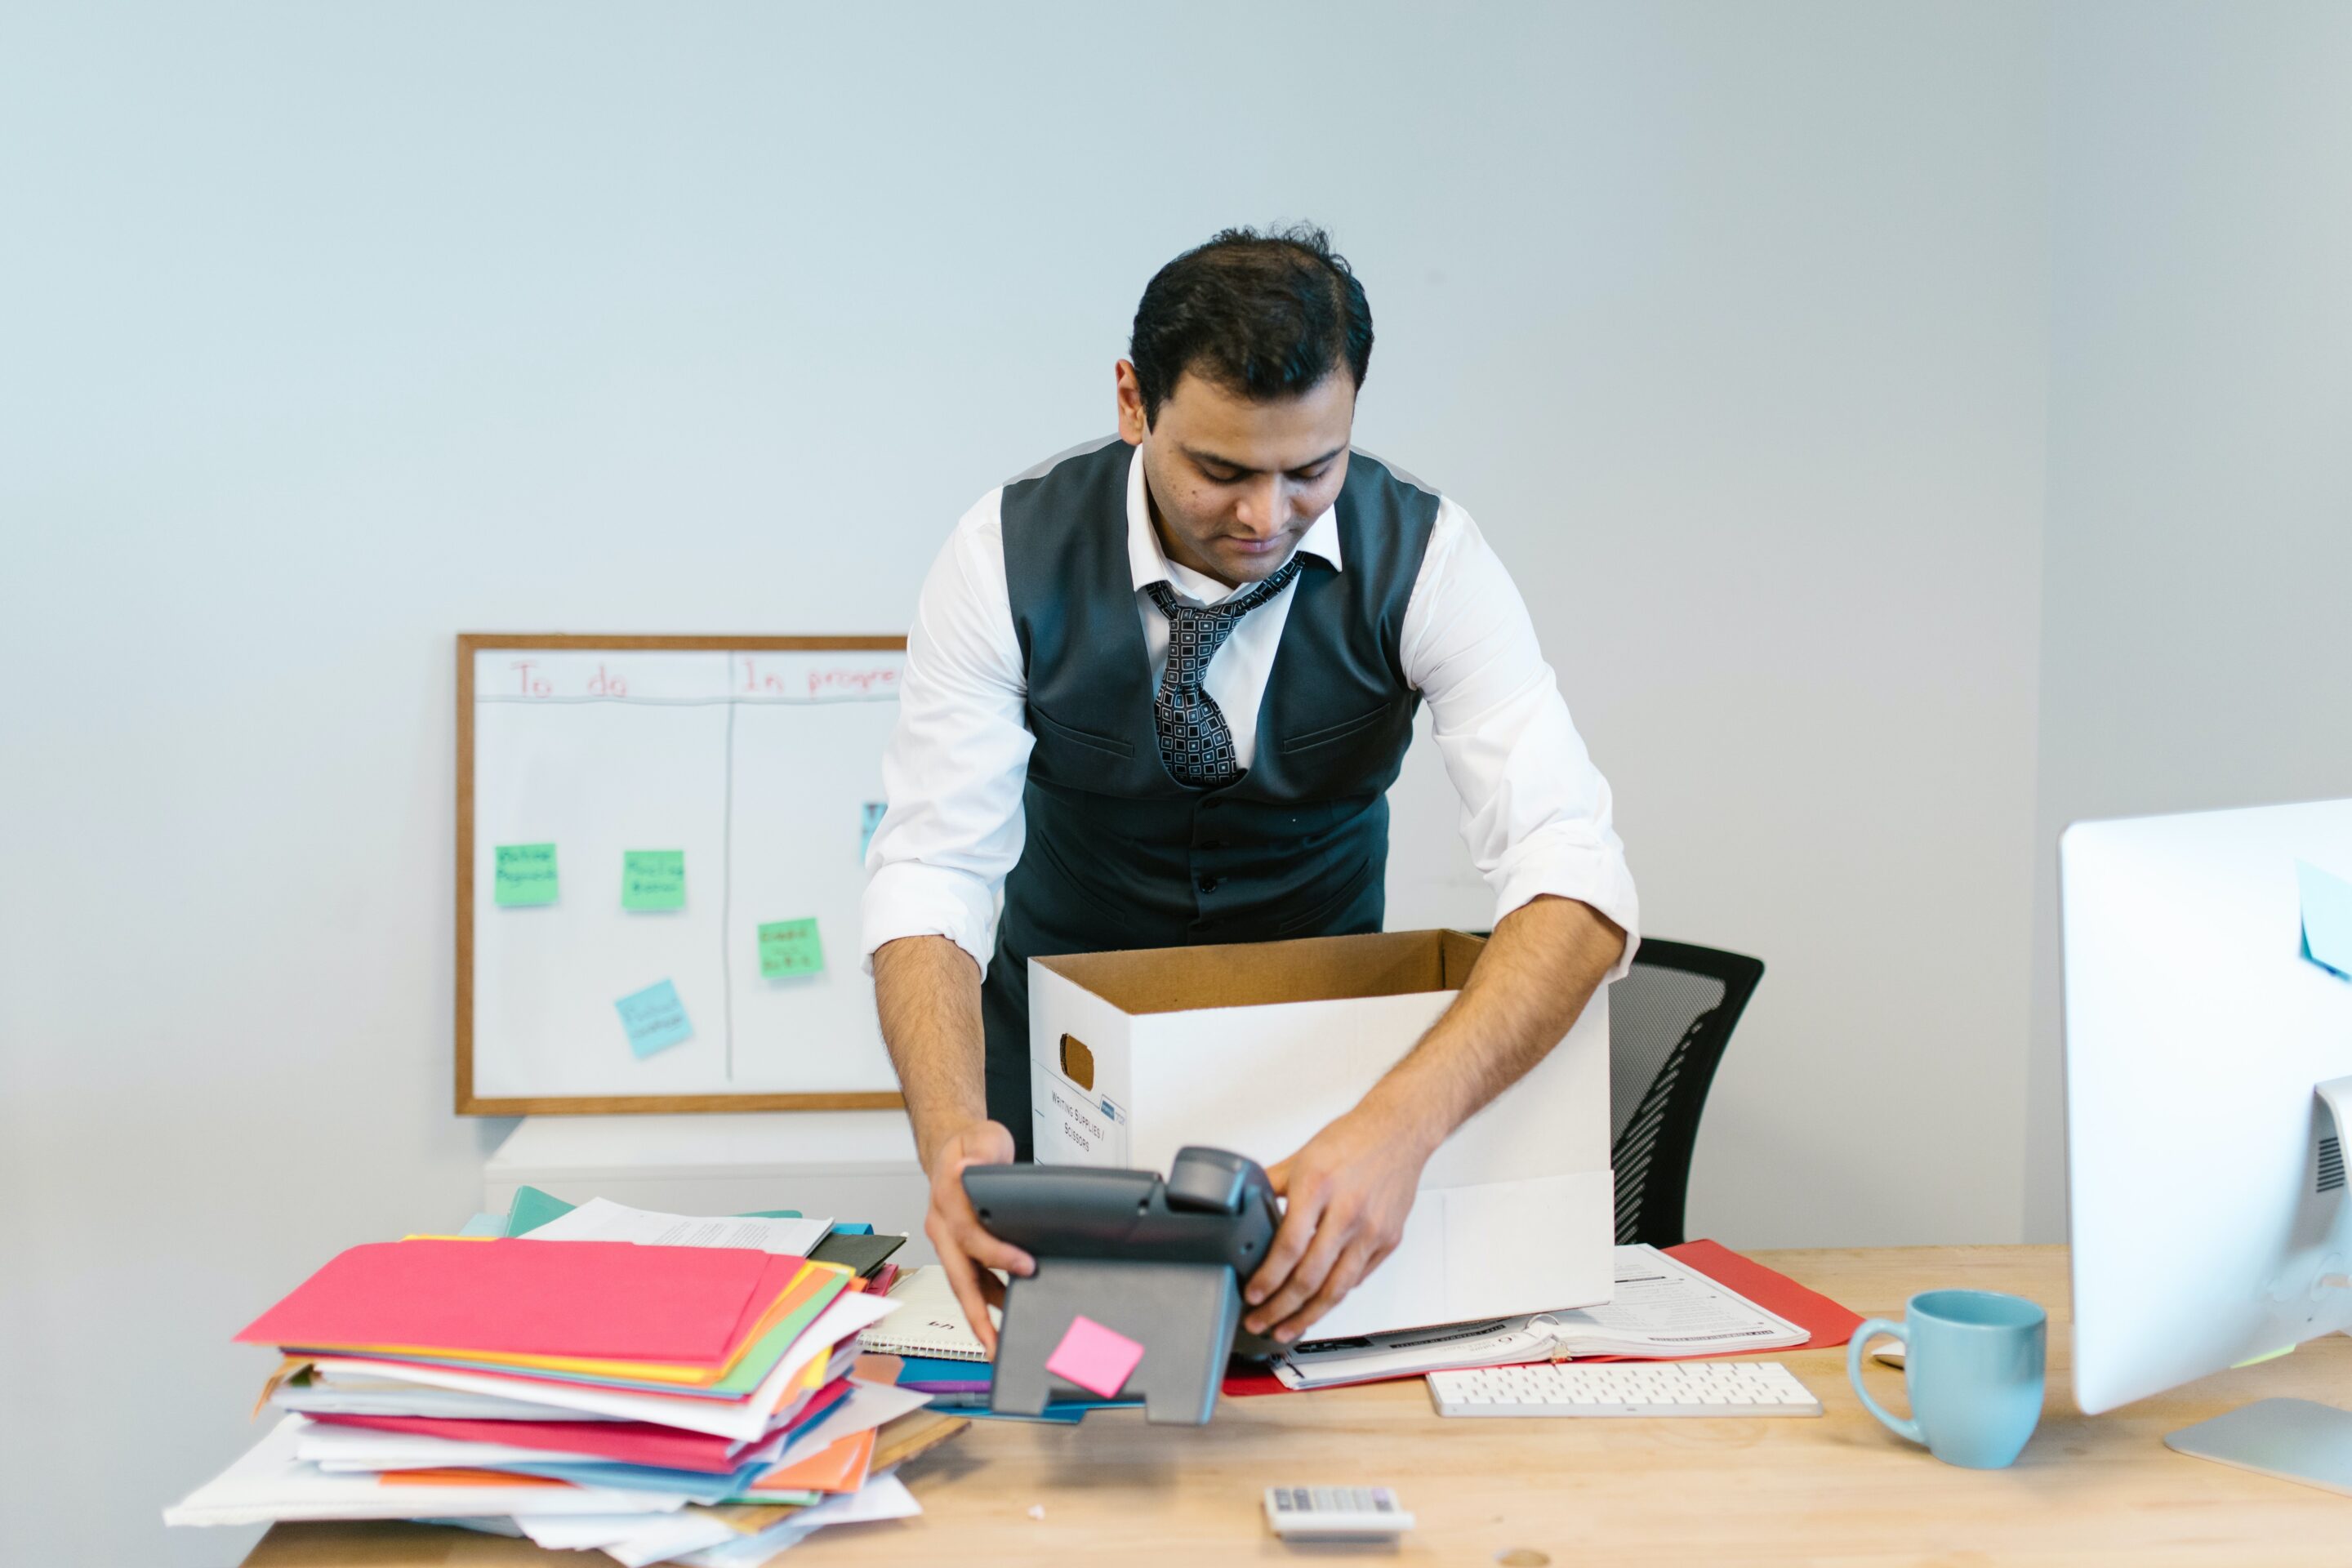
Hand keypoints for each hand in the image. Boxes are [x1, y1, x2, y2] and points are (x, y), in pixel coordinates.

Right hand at [920, 1119, 1033, 1355]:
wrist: (954, 1148)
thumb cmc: (971, 1145)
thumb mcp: (983, 1138)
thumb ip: (982, 1153)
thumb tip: (968, 1169)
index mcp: (946, 1203)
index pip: (970, 1236)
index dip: (997, 1255)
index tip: (1026, 1265)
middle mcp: (942, 1228)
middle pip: (959, 1278)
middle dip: (976, 1314)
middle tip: (994, 1343)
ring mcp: (948, 1242)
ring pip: (964, 1286)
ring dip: (981, 1316)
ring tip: (1000, 1343)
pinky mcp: (959, 1250)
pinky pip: (973, 1280)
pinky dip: (989, 1300)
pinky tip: (1009, 1312)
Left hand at [1242, 1103, 1437, 1342]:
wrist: (1400, 1131)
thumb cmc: (1352, 1140)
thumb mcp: (1302, 1157)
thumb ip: (1270, 1184)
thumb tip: (1239, 1205)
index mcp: (1318, 1187)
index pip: (1289, 1247)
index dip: (1268, 1279)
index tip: (1253, 1295)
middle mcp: (1347, 1212)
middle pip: (1311, 1277)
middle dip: (1281, 1308)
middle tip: (1261, 1322)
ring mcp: (1371, 1230)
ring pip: (1337, 1288)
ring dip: (1308, 1315)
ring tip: (1286, 1329)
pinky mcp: (1388, 1240)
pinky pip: (1358, 1278)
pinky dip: (1335, 1295)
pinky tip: (1318, 1306)